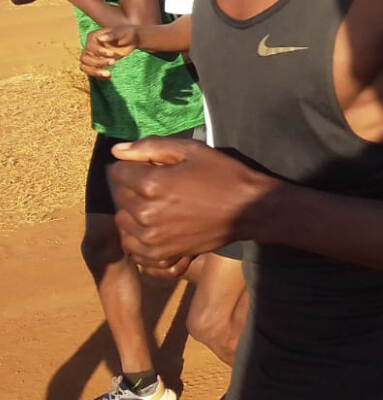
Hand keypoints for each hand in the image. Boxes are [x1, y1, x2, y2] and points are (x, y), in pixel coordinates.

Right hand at [81, 25, 139, 77]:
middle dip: (98, 63)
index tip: (112, 54)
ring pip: (84, 66)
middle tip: (114, 63)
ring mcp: (92, 56)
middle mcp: (89, 47)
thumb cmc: (126, 34)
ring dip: (95, 71)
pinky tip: (109, 76)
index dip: (99, 52)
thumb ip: (111, 35)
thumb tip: (100, 38)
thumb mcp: (121, 32)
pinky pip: (91, 72)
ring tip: (109, 74)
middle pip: (85, 58)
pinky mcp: (96, 64)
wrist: (131, 40)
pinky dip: (99, 76)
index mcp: (93, 37)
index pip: (89, 47)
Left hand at [108, 138, 275, 269]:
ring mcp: (151, 237)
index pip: (117, 172)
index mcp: (151, 184)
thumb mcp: (191, 151)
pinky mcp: (160, 253)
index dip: (131, 166)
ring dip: (133, 211)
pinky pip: (132, 245)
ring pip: (122, 220)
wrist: (248, 209)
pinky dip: (137, 236)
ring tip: (156, 206)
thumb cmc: (223, 176)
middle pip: (119, 196)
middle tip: (158, 185)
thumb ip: (151, 147)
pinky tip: (154, 227)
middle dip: (133, 187)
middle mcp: (145, 212)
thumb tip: (117, 150)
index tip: (149, 167)